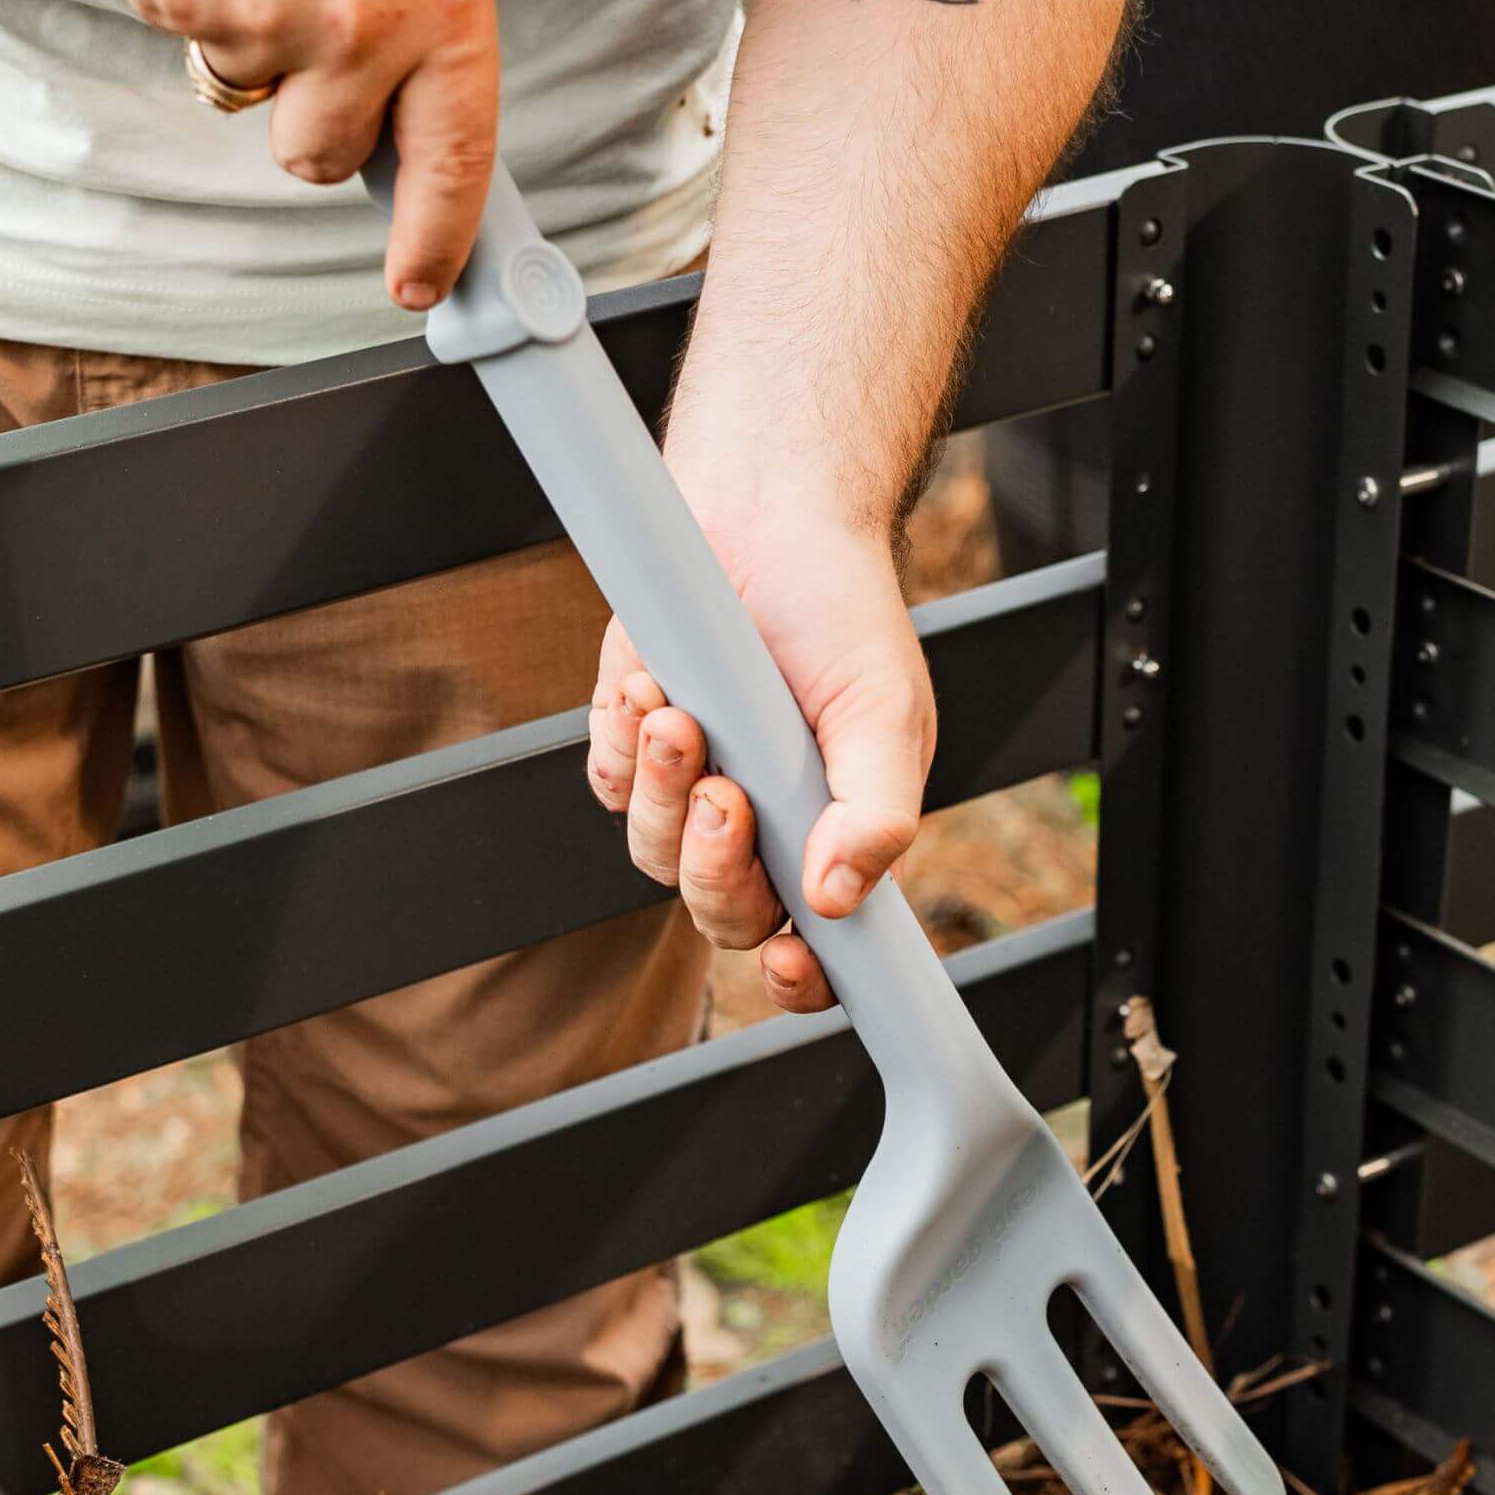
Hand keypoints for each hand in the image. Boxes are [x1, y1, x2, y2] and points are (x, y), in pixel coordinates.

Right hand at [102, 0, 497, 309]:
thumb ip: (420, 28)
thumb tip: (409, 129)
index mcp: (442, 11)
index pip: (453, 170)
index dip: (434, 240)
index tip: (418, 286)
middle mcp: (356, 28)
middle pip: (320, 155)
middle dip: (310, 113)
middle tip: (310, 14)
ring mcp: (256, 12)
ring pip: (240, 85)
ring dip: (244, 25)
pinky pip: (167, 11)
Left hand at [586, 489, 936, 1015]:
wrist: (767, 517)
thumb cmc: (840, 614)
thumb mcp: (885, 714)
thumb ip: (877, 813)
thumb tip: (839, 897)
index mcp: (837, 838)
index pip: (822, 946)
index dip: (802, 976)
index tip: (790, 958)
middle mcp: (766, 831)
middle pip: (725, 915)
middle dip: (716, 866)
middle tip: (727, 791)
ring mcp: (694, 794)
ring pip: (654, 856)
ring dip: (662, 793)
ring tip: (679, 714)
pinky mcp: (636, 747)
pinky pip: (608, 788)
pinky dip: (623, 744)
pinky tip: (653, 688)